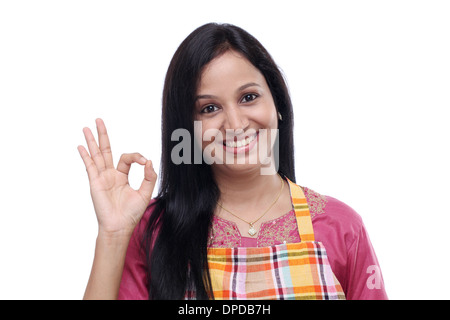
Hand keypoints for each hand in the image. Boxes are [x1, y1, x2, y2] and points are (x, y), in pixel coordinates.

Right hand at [77, 118, 156, 236]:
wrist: (120, 227)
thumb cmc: (131, 213)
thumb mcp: (145, 193)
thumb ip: (149, 177)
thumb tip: (149, 161)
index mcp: (121, 176)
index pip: (127, 158)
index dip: (137, 156)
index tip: (145, 162)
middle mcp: (110, 175)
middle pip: (105, 150)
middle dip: (102, 135)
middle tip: (98, 120)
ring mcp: (101, 178)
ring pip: (96, 155)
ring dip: (91, 141)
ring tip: (87, 127)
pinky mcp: (95, 183)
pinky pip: (90, 166)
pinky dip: (85, 156)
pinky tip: (81, 146)